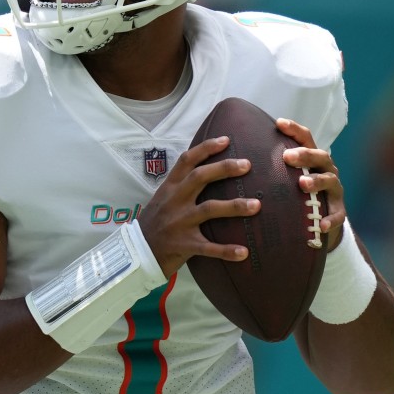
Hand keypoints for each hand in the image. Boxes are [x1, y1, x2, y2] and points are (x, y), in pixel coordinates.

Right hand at [136, 135, 259, 276]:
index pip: (187, 161)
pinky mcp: (184, 245)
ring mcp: (179, 222)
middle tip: (247, 164)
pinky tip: (244, 252)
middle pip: (200, 178)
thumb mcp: (162, 198)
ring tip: (256, 205)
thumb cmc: (154, 223)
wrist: (137, 252)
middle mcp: (175, 201)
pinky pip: (208, 247)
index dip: (206, 148)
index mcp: (170, 187)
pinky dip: (226, 250)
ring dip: (234, 206)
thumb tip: (208, 170)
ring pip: (209, 209)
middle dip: (224, 169)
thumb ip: (181, 186)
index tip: (226, 140)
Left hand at [277, 117, 345, 248]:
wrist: (319, 220)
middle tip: (287, 156)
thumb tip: (239, 155)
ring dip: (317, 181)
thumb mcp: (286, 177)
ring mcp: (334, 190)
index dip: (294, 129)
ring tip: (302, 184)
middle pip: (320, 156)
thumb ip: (271, 166)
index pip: (306, 138)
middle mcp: (326, 170)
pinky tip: (321, 226)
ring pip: (329, 180)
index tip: (279, 123)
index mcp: (312, 159)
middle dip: (304, 155)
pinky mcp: (338, 210)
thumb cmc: (297, 193)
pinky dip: (330, 219)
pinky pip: (337, 215)